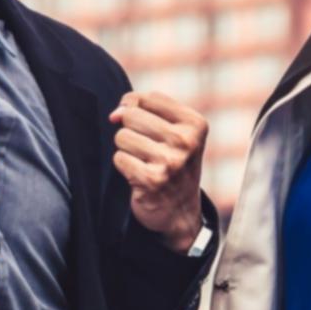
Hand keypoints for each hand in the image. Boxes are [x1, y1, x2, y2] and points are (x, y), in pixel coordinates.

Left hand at [110, 91, 209, 252]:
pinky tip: (139, 175)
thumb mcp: (172, 130)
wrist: (180, 211)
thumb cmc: (172, 161)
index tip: (149, 127)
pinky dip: (124, 166)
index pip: (149, 98)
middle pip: (132, 115)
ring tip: (144, 162)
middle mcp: (186, 141)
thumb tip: (115, 114)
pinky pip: (119, 158)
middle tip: (147, 148)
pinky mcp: (152, 180)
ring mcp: (170, 162)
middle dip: (131, 130)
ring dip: (127, 150)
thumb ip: (142, 109)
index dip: (139, 109)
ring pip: (122, 136)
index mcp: (195, 124)